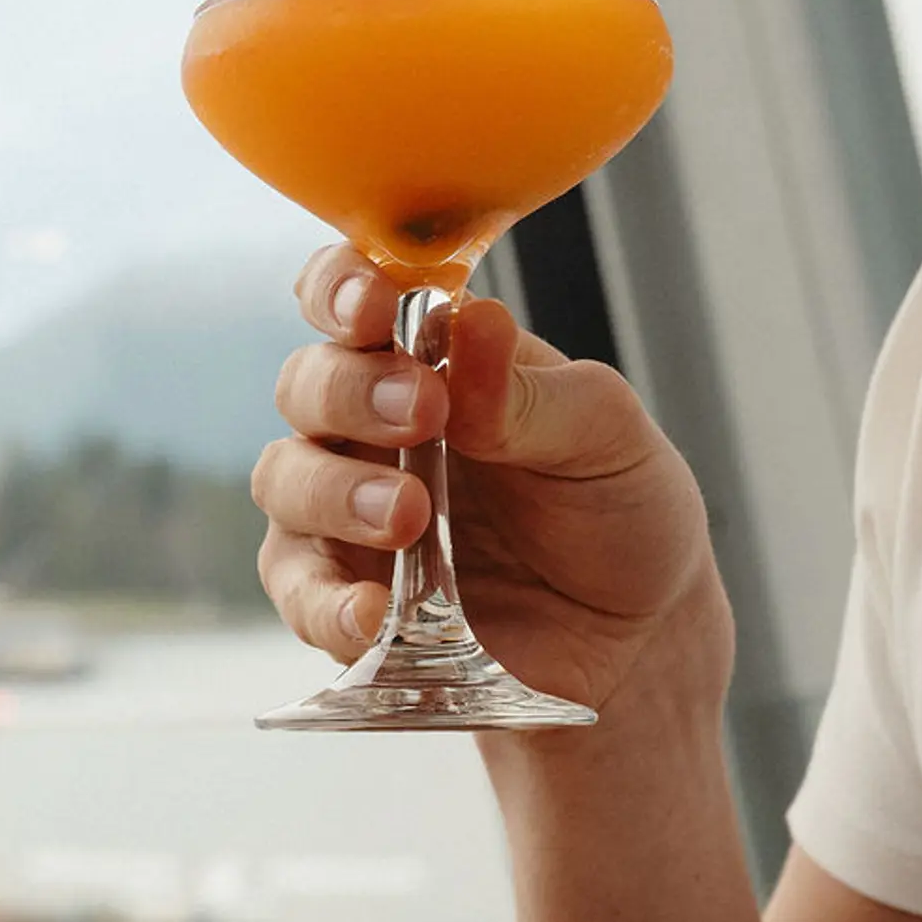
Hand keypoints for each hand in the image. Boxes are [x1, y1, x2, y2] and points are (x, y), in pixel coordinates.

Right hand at [252, 245, 726, 716]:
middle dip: (351, 392)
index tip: (376, 307)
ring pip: (284, 480)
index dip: (343, 289)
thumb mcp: (607, 437)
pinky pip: (301, 592)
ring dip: (334, 491)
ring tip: (407, 517)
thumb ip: (533, 392)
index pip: (350, 298)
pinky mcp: (343, 597)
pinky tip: (371, 612)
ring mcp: (346, 513)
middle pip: (306, 384)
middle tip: (420, 414)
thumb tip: (474, 320)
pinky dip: (325, 601)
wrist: (637, 632)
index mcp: (430, 359)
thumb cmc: (617, 509)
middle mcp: (371, 427)